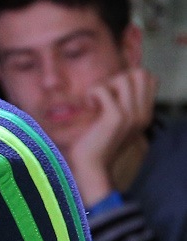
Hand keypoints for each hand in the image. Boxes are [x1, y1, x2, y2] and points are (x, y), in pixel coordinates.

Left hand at [63, 68, 155, 205]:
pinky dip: (92, 93)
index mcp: (145, 113)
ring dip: (105, 84)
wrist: (92, 167)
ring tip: (96, 101)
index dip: (129, 78)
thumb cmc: (98, 143)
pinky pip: (102, 89)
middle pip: (142, 74)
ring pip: (125, 78)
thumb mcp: (117, 122)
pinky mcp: (116, 117)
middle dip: (119, 77)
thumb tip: (116, 82)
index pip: (151, 79)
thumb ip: (123, 104)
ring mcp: (132, 115)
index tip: (113, 94)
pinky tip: (89, 107)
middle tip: (104, 96)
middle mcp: (143, 113)